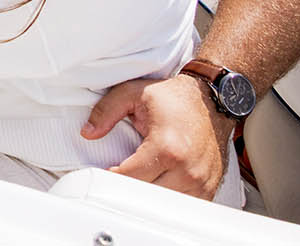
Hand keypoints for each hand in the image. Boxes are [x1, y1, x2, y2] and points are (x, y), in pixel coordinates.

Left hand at [81, 72, 231, 197]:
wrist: (212, 102)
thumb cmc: (174, 98)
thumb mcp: (133, 93)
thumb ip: (106, 112)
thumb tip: (88, 133)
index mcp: (167, 148)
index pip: (129, 177)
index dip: (110, 176)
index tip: (103, 171)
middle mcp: (187, 170)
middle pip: (146, 196)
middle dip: (126, 188)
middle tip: (115, 177)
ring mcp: (200, 183)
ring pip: (164, 206)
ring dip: (146, 197)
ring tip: (135, 180)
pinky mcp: (209, 189)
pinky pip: (183, 206)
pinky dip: (166, 201)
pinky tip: (155, 185)